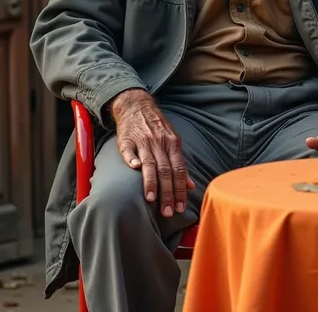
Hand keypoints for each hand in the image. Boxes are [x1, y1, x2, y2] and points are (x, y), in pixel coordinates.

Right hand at [110, 89, 194, 216]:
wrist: (137, 105)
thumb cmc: (157, 127)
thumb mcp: (173, 141)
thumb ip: (181, 164)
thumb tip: (191, 185)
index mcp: (173, 144)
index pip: (179, 170)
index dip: (180, 190)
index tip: (181, 207)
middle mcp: (160, 143)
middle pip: (166, 170)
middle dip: (168, 193)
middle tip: (167, 212)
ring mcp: (143, 140)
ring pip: (149, 163)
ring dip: (151, 182)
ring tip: (151, 199)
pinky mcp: (127, 139)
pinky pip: (129, 150)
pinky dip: (132, 159)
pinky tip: (134, 169)